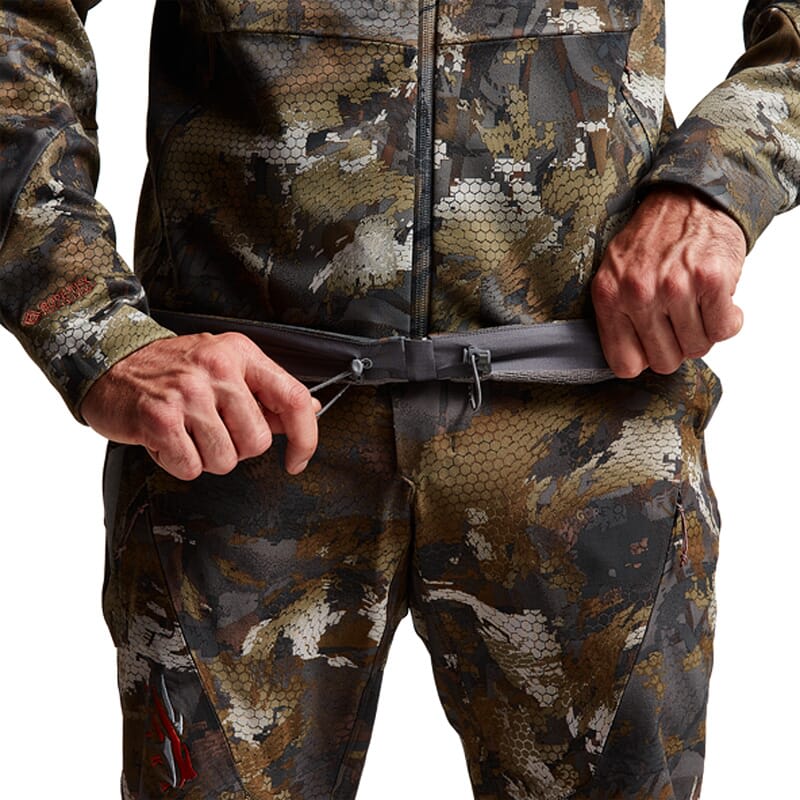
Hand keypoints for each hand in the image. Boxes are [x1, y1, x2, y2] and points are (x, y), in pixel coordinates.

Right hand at [81, 333, 320, 479]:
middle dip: (237, 449)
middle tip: (212, 432)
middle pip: (257, 442)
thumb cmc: (169, 369)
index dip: (305, 438)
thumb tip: (309, 410)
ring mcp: (187, 393)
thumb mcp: (223, 367)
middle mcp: (217, 369)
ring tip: (186, 433)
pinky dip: (178, 463)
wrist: (108, 362)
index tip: (298, 459)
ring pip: (225, 460)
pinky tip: (167, 440)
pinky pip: (191, 468)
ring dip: (205, 458)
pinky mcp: (160, 418)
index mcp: (240, 354)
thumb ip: (265, 393)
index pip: (293, 399)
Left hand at [591, 186, 746, 377]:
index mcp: (609, 296)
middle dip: (675, 347)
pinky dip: (727, 320)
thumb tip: (630, 362)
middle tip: (678, 320)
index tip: (651, 344)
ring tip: (696, 304)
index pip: (624, 364)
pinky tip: (716, 300)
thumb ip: (615, 317)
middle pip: (664, 362)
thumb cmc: (650, 241)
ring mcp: (676, 287)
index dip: (643, 359)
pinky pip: (724, 330)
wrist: (686, 196)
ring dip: (702, 332)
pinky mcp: (711, 280)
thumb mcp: (613, 274)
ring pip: (696, 348)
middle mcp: (639, 293)